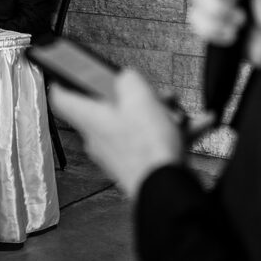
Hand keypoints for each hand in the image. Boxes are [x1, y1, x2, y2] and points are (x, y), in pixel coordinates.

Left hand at [49, 70, 183, 198]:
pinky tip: (198, 123)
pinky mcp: (138, 164)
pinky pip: (154, 139)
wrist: (165, 186)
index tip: (67, 74)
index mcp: (90, 119)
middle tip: (150, 91)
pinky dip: (175, 130)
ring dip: (160, 112)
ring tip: (178, 109)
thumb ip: (128, 78)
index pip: (62, 99)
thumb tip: (125, 78)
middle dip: (134, 96)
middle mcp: (100, 137)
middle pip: (108, 108)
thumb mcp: (138, 95)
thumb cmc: (147, 148)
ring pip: (136, 123)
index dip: (64, 81)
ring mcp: (119, 153)